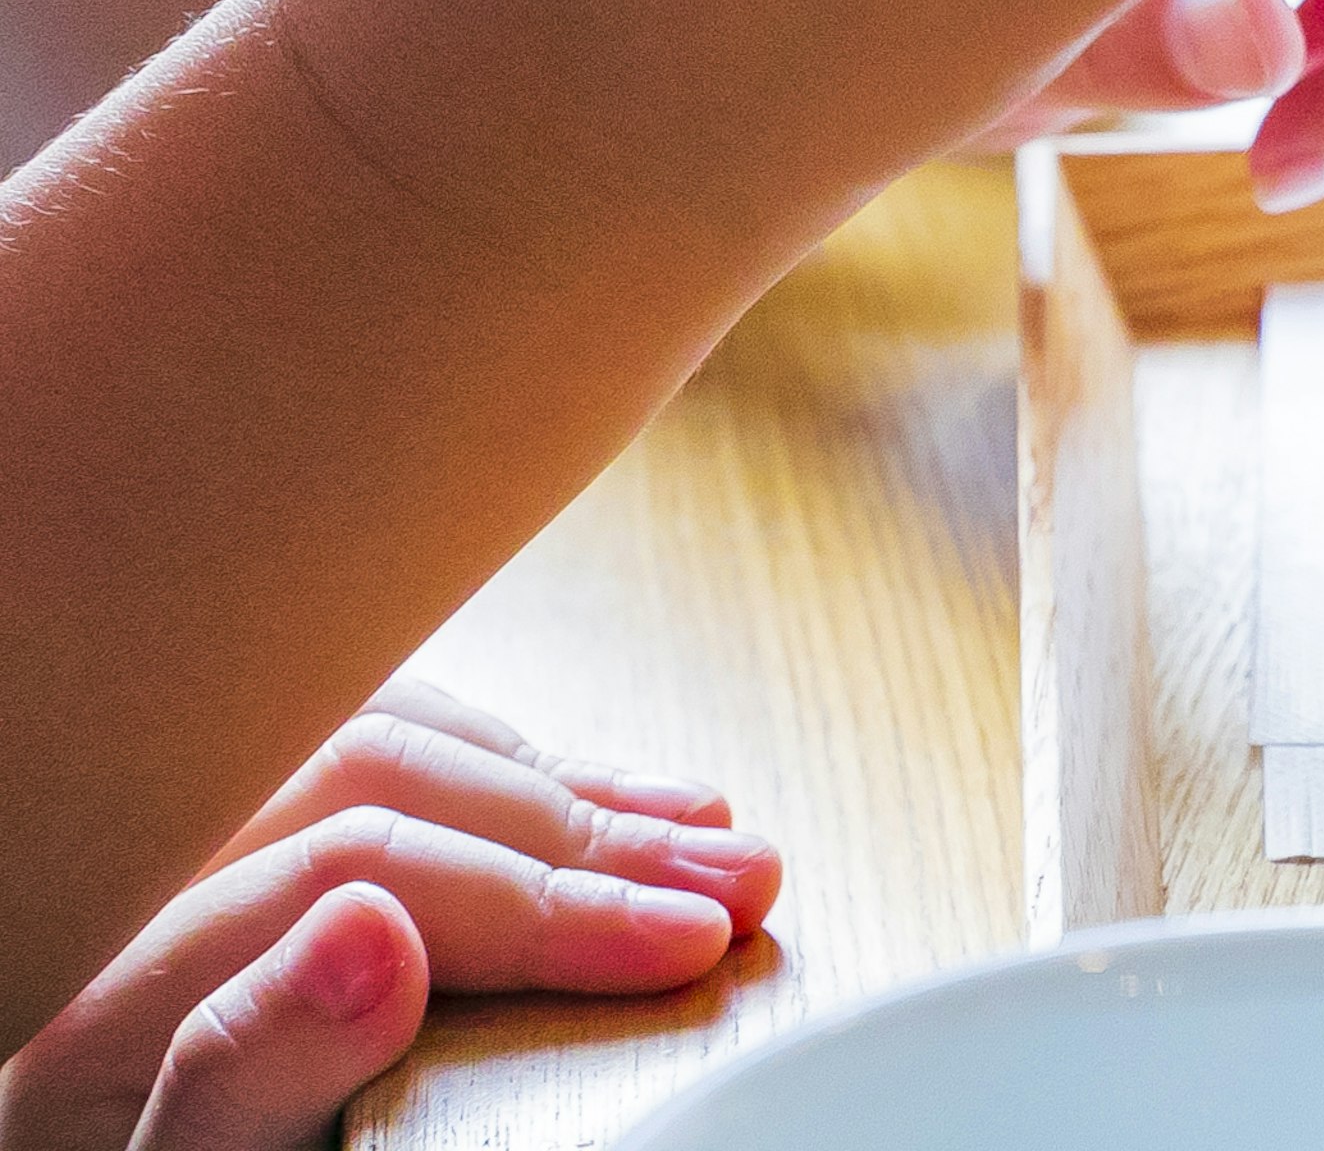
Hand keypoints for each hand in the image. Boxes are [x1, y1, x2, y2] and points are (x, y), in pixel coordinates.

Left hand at [0, 682, 771, 1150]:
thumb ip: (245, 1079)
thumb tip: (371, 933)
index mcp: (96, 991)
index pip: (353, 866)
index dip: (541, 898)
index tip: (680, 944)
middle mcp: (123, 902)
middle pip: (376, 779)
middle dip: (583, 834)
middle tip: (730, 883)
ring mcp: (176, 878)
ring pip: (382, 740)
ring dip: (563, 789)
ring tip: (703, 833)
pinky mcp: (238, 870)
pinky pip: (373, 754)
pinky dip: (508, 774)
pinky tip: (601, 803)